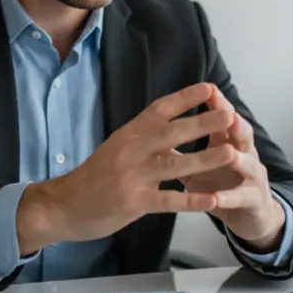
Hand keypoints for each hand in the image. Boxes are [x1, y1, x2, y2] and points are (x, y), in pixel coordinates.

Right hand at [15, 82, 236, 254]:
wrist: (63, 205)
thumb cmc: (95, 177)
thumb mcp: (119, 149)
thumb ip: (146, 140)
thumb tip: (175, 129)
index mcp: (129, 134)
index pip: (160, 110)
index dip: (185, 98)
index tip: (210, 88)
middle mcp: (131, 150)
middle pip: (171, 132)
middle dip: (202, 122)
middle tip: (229, 114)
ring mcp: (131, 176)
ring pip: (173, 165)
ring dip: (204, 159)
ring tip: (230, 153)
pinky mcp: (132, 202)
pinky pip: (167, 201)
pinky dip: (192, 200)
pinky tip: (213, 200)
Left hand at [177, 87, 285, 252]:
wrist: (248, 215)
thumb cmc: (220, 185)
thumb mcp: (197, 167)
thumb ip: (179, 151)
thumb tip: (153, 134)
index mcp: (230, 142)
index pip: (225, 118)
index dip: (219, 105)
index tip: (208, 89)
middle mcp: (245, 155)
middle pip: (243, 135)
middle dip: (235, 125)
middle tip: (228, 115)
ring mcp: (252, 178)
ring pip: (249, 165)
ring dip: (239, 160)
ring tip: (230, 155)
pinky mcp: (253, 201)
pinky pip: (241, 199)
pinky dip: (229, 198)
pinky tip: (217, 199)